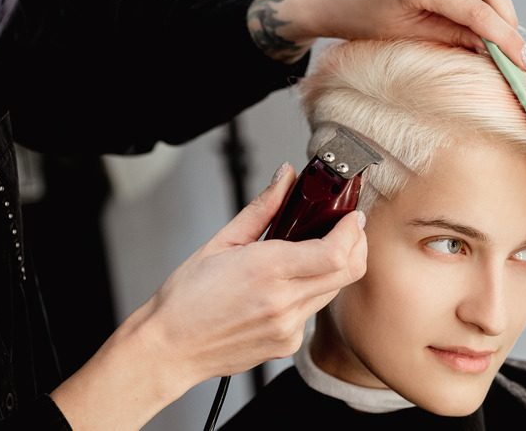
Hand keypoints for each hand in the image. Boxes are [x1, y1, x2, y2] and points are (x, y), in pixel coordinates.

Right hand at [51, 163, 366, 429]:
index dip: (354, 231)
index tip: (352, 217)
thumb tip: (285, 177)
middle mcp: (283, 301)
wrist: (169, 348)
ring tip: (309, 254)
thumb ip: (263, 208)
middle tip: (347, 229)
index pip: (336, 252)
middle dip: (356, 245)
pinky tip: (284, 288)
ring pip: (333, 291)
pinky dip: (309, 294)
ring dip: (333, 268)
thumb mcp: (221, 241)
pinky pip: (313, 312)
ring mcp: (288, 327)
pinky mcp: (287, 343)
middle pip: (349, 272)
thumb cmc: (187, 298)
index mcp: (267, 269)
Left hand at [248, 0, 525, 67]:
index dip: (503, 37)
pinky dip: (481, 0)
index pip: (476, 10)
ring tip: (500, 40)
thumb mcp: (408, 34)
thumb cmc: (360, 19)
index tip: (521, 59)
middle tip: (515, 53)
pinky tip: (482, 21)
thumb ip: (451, 36)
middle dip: (505, 20)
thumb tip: (489, 48)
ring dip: (496, 9)